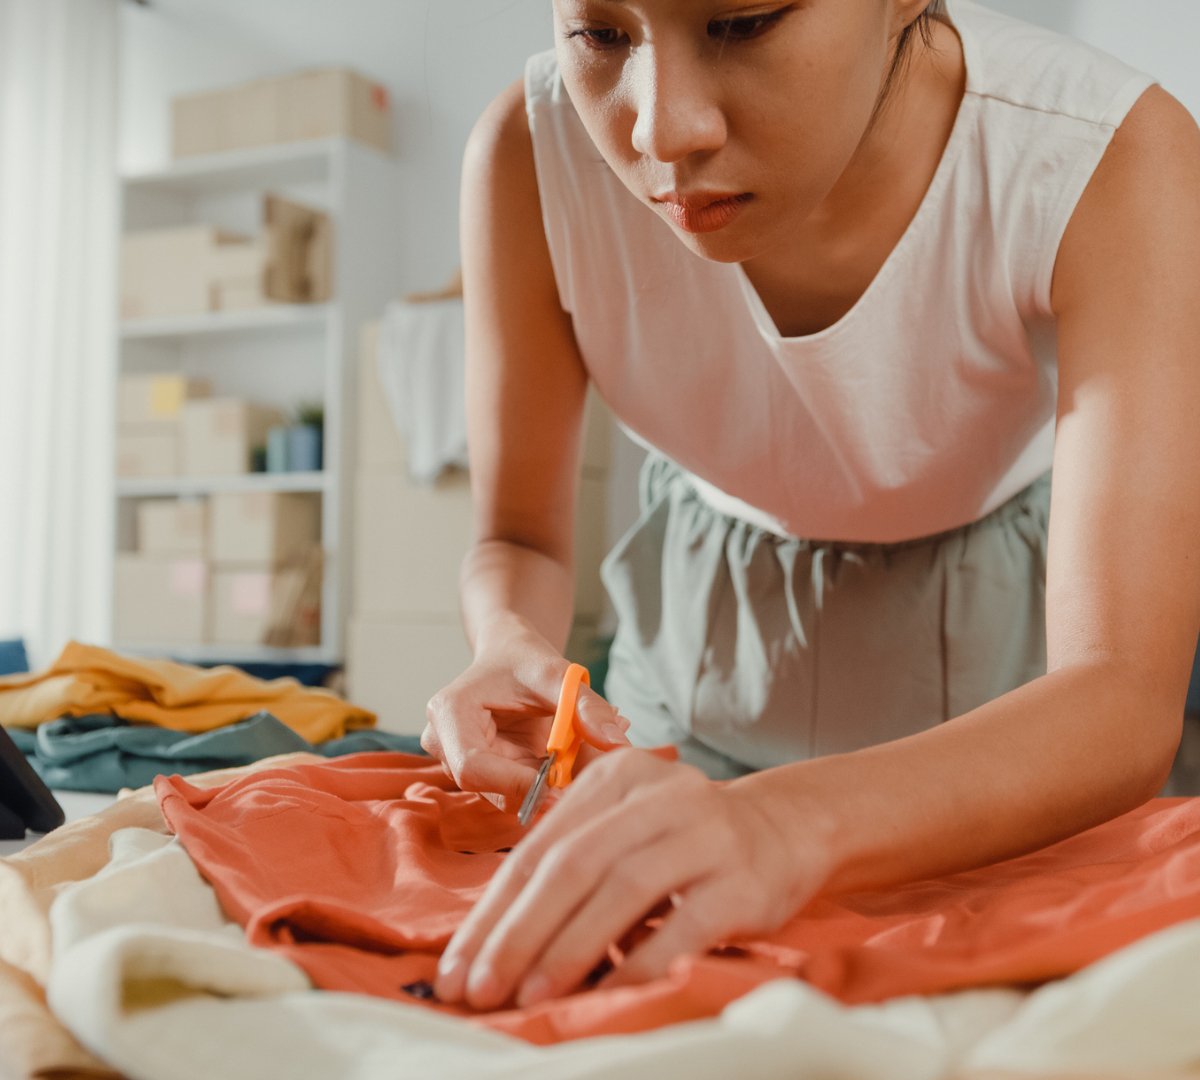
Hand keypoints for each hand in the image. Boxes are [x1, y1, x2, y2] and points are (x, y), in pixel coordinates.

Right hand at [421, 617, 630, 811]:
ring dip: (545, 787)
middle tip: (583, 777)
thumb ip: (587, 706)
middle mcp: (443, 742)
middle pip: (489, 788)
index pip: (473, 767)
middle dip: (538, 788)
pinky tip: (565, 762)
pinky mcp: (480, 773)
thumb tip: (617, 744)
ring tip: (578, 757)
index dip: (516, 783)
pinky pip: (514, 792)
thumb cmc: (525, 658)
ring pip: (504, 796)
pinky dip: (544, 784)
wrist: (511, 654)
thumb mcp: (559, 674)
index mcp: (450, 712)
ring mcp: (458, 760)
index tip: (562, 781)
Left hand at [433, 749, 832, 1010]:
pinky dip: (637, 964)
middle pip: (571, 864)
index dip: (492, 911)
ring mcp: (704, 834)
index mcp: (616, 776)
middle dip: (516, 933)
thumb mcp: (625, 827)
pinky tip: (604, 996)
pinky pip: (680, 928)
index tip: (457, 965)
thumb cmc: (684, 840)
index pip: (539, 847)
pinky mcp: (741, 881)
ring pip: (620, 890)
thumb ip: (571, 863)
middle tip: (478, 988)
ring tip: (528, 996)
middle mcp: (659, 795)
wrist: (783, 831)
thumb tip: (493, 941)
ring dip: (566, 949)